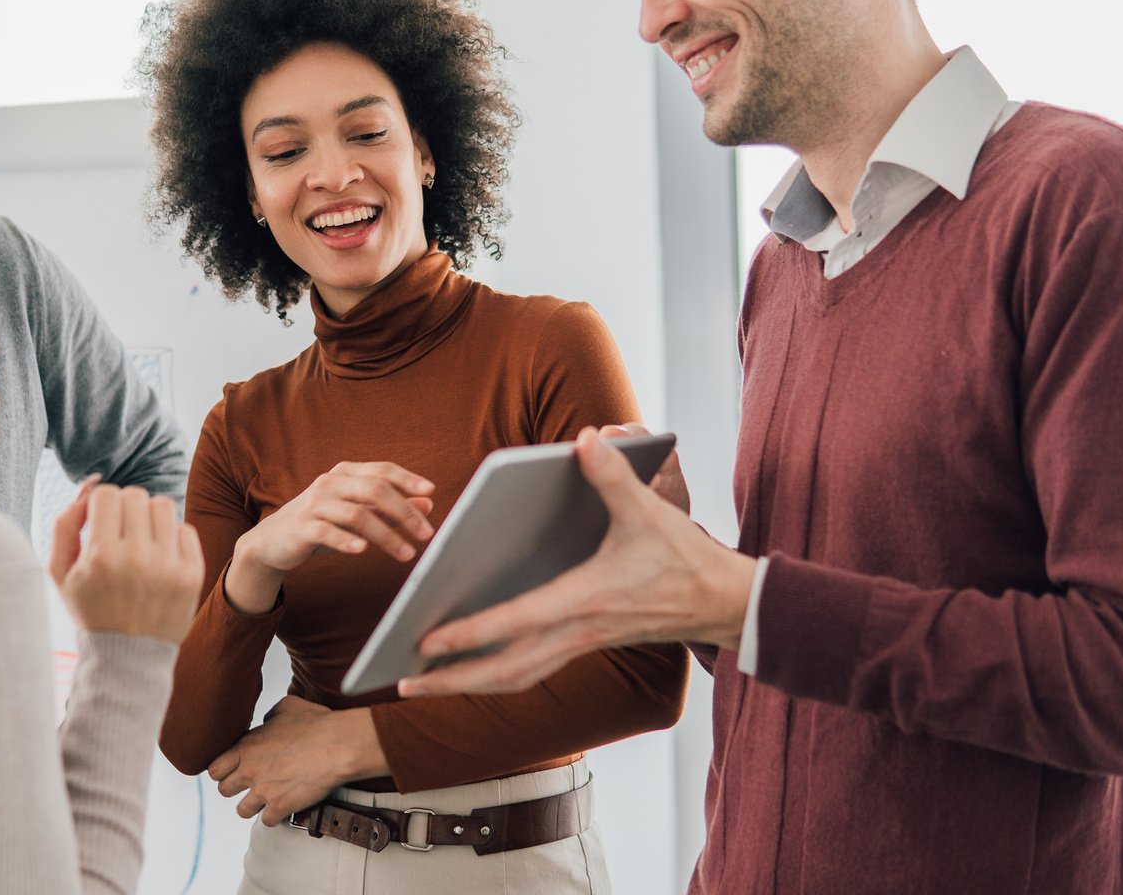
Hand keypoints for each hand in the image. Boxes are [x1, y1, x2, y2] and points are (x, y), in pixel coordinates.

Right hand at [50, 477, 204, 643]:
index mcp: (101, 556)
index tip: (100, 524)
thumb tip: (90, 484)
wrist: (129, 657)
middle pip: (135, 495)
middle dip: (124, 509)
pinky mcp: (192, 573)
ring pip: (163, 505)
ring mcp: (168, 566)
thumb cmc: (91, 609)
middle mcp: (137, 558)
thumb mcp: (60, 573)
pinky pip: (185, 528)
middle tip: (120, 534)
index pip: (107, 493)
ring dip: (149, 517)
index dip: (101, 505)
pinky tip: (159, 558)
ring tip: (141, 541)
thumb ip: (66, 523)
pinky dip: (171, 538)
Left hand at [207, 696, 387, 825]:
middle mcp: (250, 770)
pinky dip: (275, 817)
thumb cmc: (316, 724)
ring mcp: (264, 791)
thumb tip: (267, 721)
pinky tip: (283, 807)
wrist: (337, 745)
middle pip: (224, 790)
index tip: (233, 770)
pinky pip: (267, 822)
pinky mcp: (281, 806)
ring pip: (241, 810)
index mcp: (247, 746)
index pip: (215, 768)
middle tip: (249, 784)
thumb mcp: (287, 706)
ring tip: (265, 799)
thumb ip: (269, 716)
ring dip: (253, 805)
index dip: (223, 770)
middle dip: (235, 788)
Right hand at [225, 462, 435, 614]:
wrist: (272, 542)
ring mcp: (314, 504)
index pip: (382, 470)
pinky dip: (347, 541)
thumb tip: (428, 504)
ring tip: (407, 553)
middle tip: (426, 533)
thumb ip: (389, 508)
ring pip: (356, 514)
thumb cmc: (322, 525)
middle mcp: (330, 483)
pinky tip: (363, 551)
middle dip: (404, 511)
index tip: (431, 491)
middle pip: (374, 489)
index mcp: (345, 474)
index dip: (407, 480)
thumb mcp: (357, 514)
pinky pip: (327, 532)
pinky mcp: (302, 527)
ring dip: (386, 535)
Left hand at [397, 428, 752, 697]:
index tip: (424, 639)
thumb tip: (586, 437)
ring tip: (420, 685)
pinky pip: (528, 670)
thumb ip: (613, 475)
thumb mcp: (649, 512)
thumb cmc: (683, 557)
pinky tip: (467, 668)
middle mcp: (575, 631)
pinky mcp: (583, 645)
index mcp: (583, 602)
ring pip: (514, 677)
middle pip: (503, 670)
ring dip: (466, 684)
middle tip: (400, 682)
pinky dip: (493, 674)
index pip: (514, 623)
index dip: (468, 633)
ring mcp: (579, 644)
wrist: (722, 603)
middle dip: (450, 681)